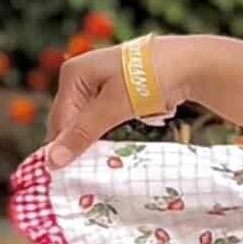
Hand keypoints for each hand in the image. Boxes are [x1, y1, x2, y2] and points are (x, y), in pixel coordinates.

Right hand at [44, 37, 187, 167]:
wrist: (191, 64)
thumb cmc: (149, 79)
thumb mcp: (114, 107)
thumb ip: (83, 133)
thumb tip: (51, 161)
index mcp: (73, 73)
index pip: (59, 121)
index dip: (62, 149)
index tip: (66, 178)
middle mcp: (82, 78)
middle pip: (71, 122)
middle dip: (78, 147)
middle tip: (84, 177)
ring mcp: (100, 86)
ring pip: (88, 125)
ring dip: (94, 144)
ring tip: (100, 166)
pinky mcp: (117, 94)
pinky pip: (104, 121)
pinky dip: (109, 136)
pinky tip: (114, 151)